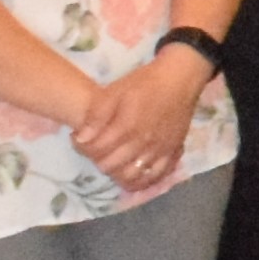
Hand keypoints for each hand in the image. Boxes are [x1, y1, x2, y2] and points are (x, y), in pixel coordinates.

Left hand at [69, 48, 207, 191]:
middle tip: (95, 148)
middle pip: (110, 166)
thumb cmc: (144, 83)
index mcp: (126, 127)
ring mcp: (159, 151)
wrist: (180, 79)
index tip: (78, 138)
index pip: (95, 150)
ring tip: (112, 161)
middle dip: (96, 159)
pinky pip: (157, 175)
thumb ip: (96, 116)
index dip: (80, 146)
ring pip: (132, 176)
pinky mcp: (173, 152)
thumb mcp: (114, 91)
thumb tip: (81, 139)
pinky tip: (134, 173)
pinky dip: (143, 180)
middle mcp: (142, 144)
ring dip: (116, 173)